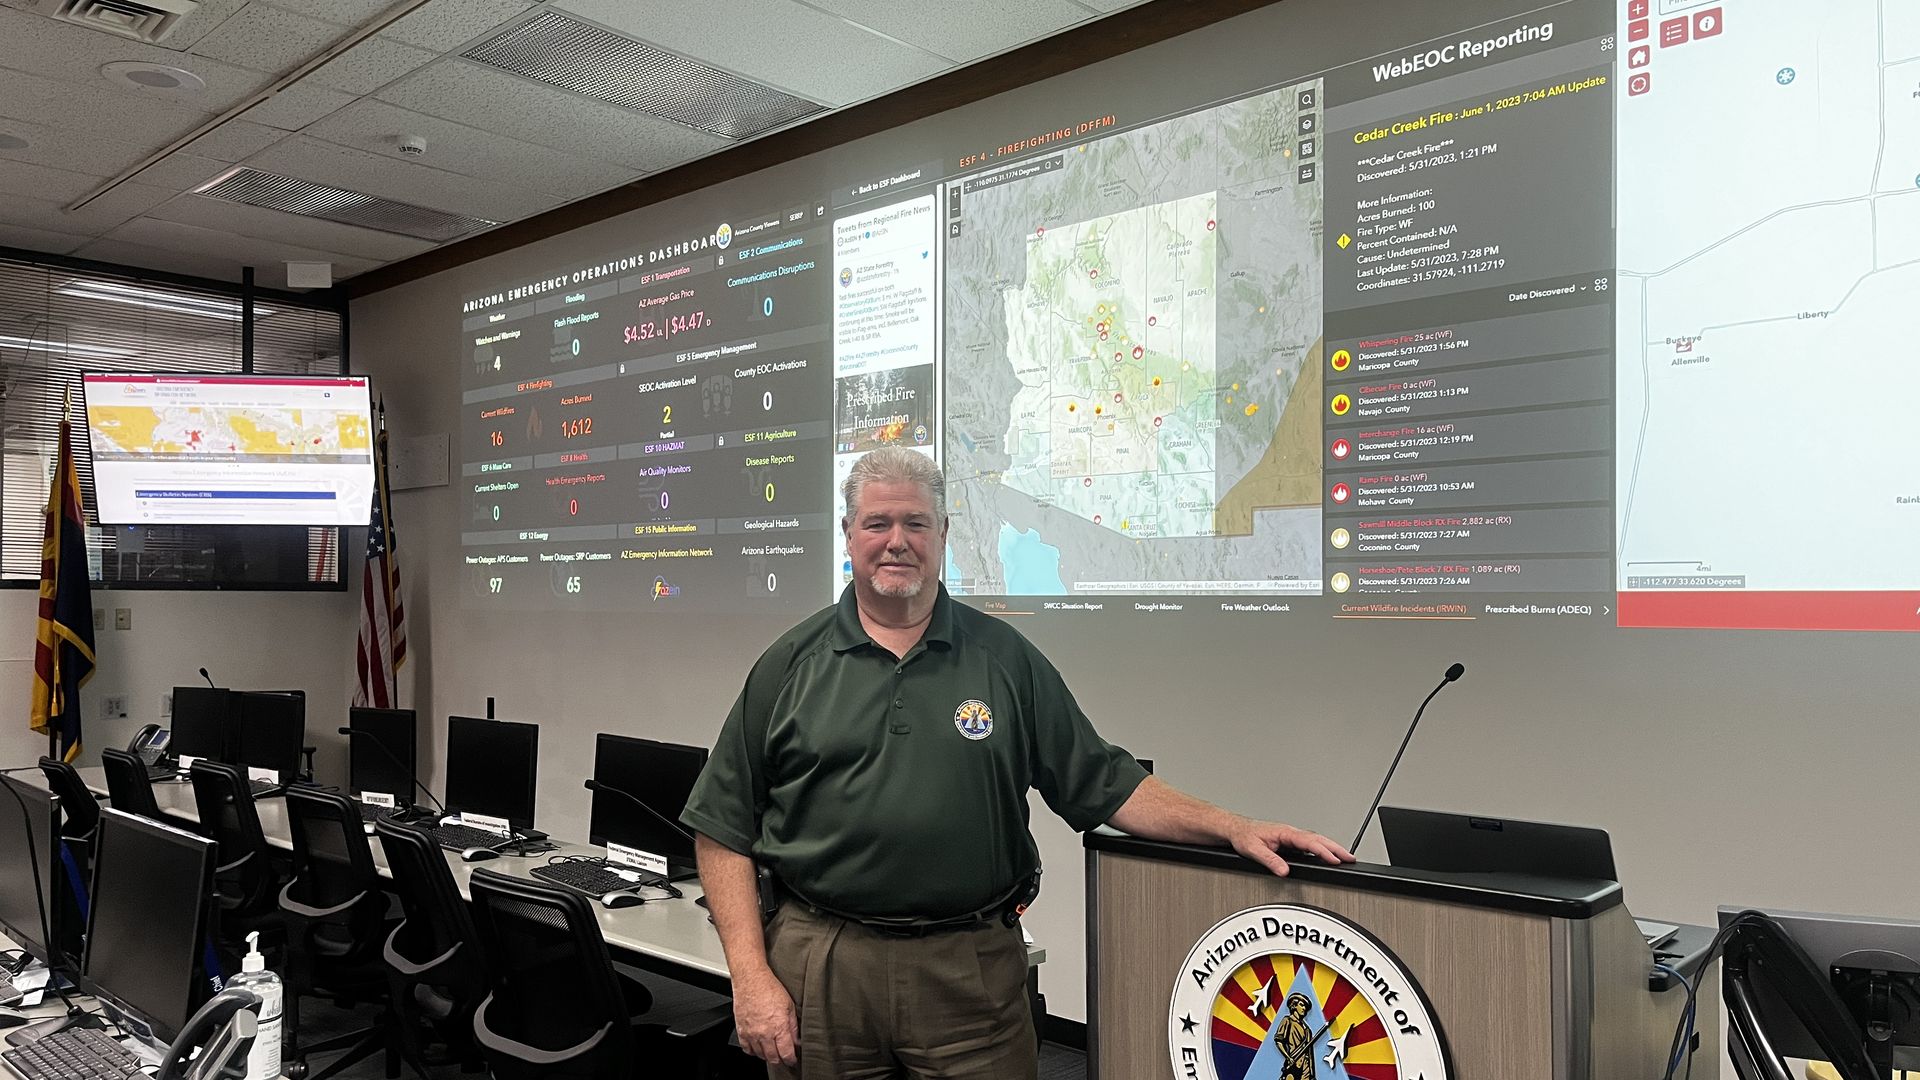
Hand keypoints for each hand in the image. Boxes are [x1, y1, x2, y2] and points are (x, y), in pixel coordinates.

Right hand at [731, 966, 798, 1065]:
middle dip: (780, 1060)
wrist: (751, 979)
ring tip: (772, 1050)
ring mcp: (751, 1033)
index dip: (791, 1059)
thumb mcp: (789, 1006)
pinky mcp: (741, 1031)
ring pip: (759, 1055)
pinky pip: (746, 1048)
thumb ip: (793, 1026)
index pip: (786, 1053)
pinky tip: (758, 1046)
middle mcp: (764, 1034)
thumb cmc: (770, 988)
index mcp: (779, 1028)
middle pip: (773, 1058)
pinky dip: (753, 1051)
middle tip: (783, 1056)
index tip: (793, 1059)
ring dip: (767, 1055)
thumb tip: (797, 1040)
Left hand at [1227, 819, 1354, 876]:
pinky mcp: (1290, 841)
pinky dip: (1322, 849)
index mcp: (1284, 832)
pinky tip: (1327, 856)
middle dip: (1336, 848)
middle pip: (1319, 839)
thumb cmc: (1243, 836)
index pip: (1309, 842)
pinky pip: (1310, 844)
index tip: (1335, 859)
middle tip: (1351, 858)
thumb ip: (1270, 860)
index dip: (1323, 851)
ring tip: (1345, 857)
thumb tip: (1284, 871)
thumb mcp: (1253, 849)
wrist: (1235, 829)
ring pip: (1316, 840)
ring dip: (1332, 848)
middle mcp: (1290, 832)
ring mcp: (1291, 836)